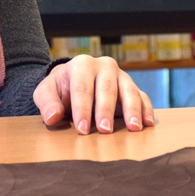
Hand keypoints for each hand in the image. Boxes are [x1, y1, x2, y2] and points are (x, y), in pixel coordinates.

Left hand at [33, 55, 154, 134]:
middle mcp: (104, 66)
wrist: (74, 81)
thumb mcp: (46, 92)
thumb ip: (47, 103)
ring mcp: (121, 76)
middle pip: (107, 88)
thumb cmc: (61, 88)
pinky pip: (143, 96)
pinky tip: (147, 124)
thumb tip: (52, 117)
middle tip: (105, 131)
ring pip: (129, 90)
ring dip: (131, 110)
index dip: (82, 109)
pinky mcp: (132, 87)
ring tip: (133, 128)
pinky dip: (146, 109)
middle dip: (106, 110)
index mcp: (82, 65)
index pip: (82, 87)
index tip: (82, 129)